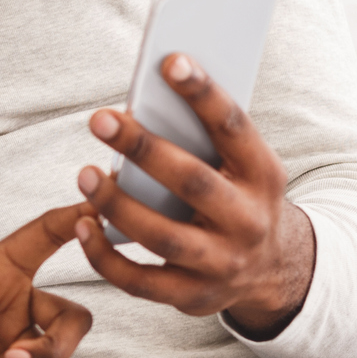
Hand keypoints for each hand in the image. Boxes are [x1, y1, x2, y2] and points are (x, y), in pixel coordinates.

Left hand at [74, 53, 316, 337]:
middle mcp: (248, 221)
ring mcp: (222, 264)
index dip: (204, 94)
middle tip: (101, 119)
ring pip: (163, 236)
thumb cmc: (238, 195)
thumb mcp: (241, 166)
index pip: (234, 127)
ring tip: (85, 174)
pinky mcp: (193, 297)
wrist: (274, 269)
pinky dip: (105, 256)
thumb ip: (204, 138)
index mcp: (263, 175)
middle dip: (144, 149)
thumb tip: (148, 97)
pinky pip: (140, 282)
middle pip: (193, 182)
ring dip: (118, 205)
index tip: (169, 60)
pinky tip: (83, 225)